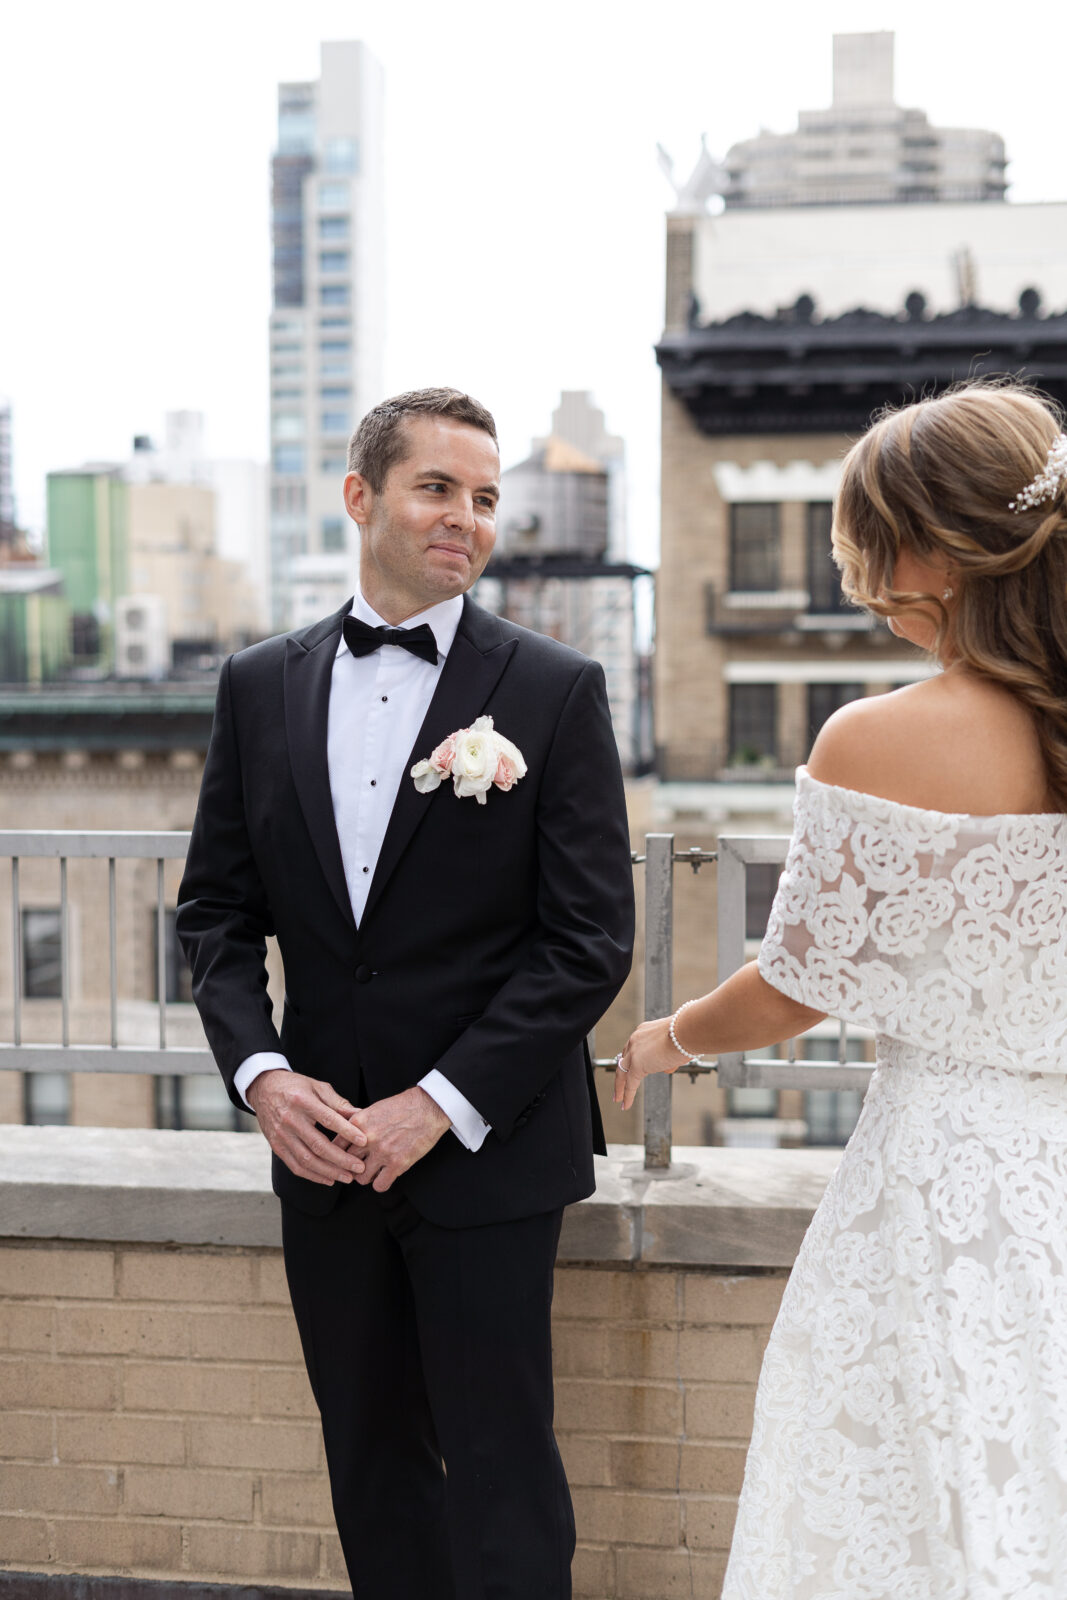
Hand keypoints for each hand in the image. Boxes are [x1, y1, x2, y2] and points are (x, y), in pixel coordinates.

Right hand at [247, 1069, 367, 1185]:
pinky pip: (295, 1166)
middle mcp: (290, 1120)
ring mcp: (281, 1135)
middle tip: (359, 1167)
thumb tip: (360, 1115)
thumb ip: (338, 1103)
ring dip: (329, 1171)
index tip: (364, 1141)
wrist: (263, 1089)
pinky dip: (313, 1176)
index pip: (328, 1119)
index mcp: (302, 1101)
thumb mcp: (317, 1087)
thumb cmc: (295, 1087)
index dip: (347, 1131)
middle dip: (341, 1159)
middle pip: (318, 1145)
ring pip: (307, 1160)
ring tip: (347, 1176)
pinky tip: (328, 1179)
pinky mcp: (277, 1146)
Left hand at [344, 1087, 450, 1192]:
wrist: (428, 1107)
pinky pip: (380, 1185)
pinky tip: (385, 1177)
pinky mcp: (397, 1163)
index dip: (337, 1154)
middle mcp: (367, 1139)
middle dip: (351, 1167)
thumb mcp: (374, 1108)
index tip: (342, 1158)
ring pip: (361, 1178)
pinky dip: (381, 1184)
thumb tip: (343, 1129)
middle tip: (357, 1167)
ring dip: (366, 1177)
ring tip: (373, 1172)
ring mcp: (382, 1152)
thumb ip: (357, 1121)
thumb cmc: (403, 1106)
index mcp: (358, 1123)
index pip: (336, 1145)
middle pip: (346, 1163)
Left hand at [613, 1018, 684, 1111]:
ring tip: (619, 1098)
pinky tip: (625, 1105)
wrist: (687, 1031)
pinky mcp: (637, 1065)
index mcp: (644, 1032)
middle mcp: (636, 1040)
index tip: (630, 1066)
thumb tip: (667, 1067)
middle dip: (621, 1073)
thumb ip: (669, 1056)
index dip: (632, 1058)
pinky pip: (630, 1084)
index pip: (634, 1047)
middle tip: (619, 1083)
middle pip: (624, 1060)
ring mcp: (634, 1052)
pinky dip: (628, 1095)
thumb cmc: (687, 1034)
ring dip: (620, 1086)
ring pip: (622, 1072)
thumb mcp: (675, 1044)